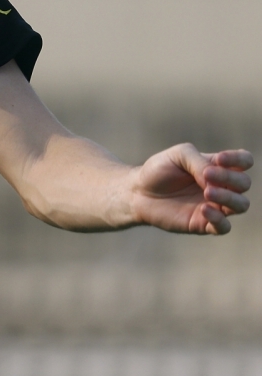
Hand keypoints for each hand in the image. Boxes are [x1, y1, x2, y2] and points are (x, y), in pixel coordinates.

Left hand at [131, 143, 251, 234]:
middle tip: (206, 175)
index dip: (239, 160)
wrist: (137, 192)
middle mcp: (221, 187)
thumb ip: (199, 161)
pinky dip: (219, 219)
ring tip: (207, 192)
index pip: (244, 161)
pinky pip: (224, 227)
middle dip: (229, 178)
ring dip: (228, 198)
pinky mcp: (204, 224)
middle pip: (244, 184)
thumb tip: (213, 178)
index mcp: (217, 167)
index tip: (219, 159)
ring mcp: (215, 206)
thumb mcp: (178, 155)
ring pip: (241, 205)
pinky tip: (204, 209)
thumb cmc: (158, 170)